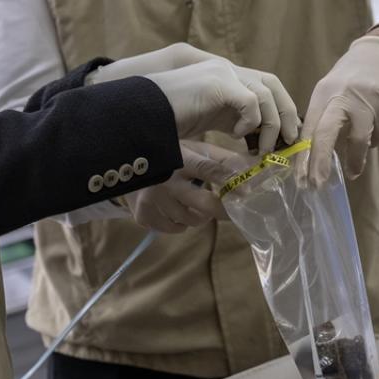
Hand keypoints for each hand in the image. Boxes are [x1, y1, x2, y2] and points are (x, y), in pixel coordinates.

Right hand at [91, 44, 298, 154]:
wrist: (141, 112)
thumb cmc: (168, 121)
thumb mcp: (208, 120)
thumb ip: (233, 122)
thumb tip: (260, 142)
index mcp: (227, 81)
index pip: (266, 86)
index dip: (281, 109)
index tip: (287, 137)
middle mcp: (227, 72)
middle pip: (272, 84)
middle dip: (286, 113)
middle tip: (290, 142)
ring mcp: (222, 74)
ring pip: (265, 94)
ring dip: (271, 124)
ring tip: (264, 149)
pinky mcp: (217, 83)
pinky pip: (250, 100)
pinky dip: (250, 121)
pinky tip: (237, 136)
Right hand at [125, 142, 244, 233]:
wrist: (125, 164)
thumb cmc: (169, 155)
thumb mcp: (193, 150)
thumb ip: (222, 159)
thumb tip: (253, 168)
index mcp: (181, 158)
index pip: (210, 170)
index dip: (230, 181)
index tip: (248, 193)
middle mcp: (166, 179)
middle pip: (204, 205)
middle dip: (222, 211)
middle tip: (231, 212)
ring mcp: (153, 199)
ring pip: (190, 220)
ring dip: (199, 216)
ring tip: (196, 205)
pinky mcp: (143, 214)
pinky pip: (173, 228)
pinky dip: (180, 223)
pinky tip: (177, 211)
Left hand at [300, 35, 378, 185]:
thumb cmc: (355, 78)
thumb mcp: (333, 91)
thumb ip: (325, 118)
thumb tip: (316, 155)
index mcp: (324, 93)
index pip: (309, 129)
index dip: (303, 156)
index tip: (300, 180)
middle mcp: (342, 95)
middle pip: (326, 133)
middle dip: (319, 162)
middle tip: (316, 184)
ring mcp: (366, 99)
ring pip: (358, 139)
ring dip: (355, 160)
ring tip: (352, 172)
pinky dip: (375, 139)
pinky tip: (376, 129)